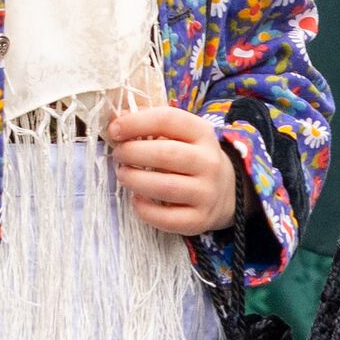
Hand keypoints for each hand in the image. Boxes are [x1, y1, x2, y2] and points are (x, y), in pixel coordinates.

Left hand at [103, 99, 243, 235]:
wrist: (224, 191)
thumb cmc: (190, 157)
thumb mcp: (180, 135)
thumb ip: (149, 125)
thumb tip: (116, 120)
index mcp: (202, 133)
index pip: (168, 119)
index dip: (136, 122)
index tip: (114, 130)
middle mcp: (209, 162)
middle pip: (165, 154)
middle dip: (132, 153)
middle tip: (118, 155)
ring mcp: (207, 192)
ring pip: (165, 187)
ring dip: (135, 180)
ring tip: (124, 175)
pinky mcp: (200, 219)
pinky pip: (167, 218)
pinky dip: (145, 210)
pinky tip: (137, 200)